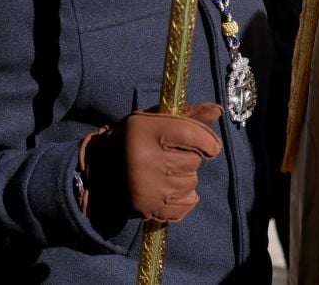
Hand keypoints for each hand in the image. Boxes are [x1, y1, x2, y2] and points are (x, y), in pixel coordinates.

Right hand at [79, 103, 222, 222]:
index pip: (194, 135)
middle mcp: (144, 160)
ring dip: (185, 178)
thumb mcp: (156, 120)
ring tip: (165, 172)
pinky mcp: (147, 209)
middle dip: (189, 159)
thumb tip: (218, 110)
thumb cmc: (135, 139)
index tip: (209, 146)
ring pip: (191, 183)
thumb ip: (189, 116)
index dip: (208, 141)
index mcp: (146, 131)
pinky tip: (168, 190)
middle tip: (171, 157)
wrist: (100, 170)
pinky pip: (185, 205)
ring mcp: (146, 187)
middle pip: (194, 161)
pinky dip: (183, 199)